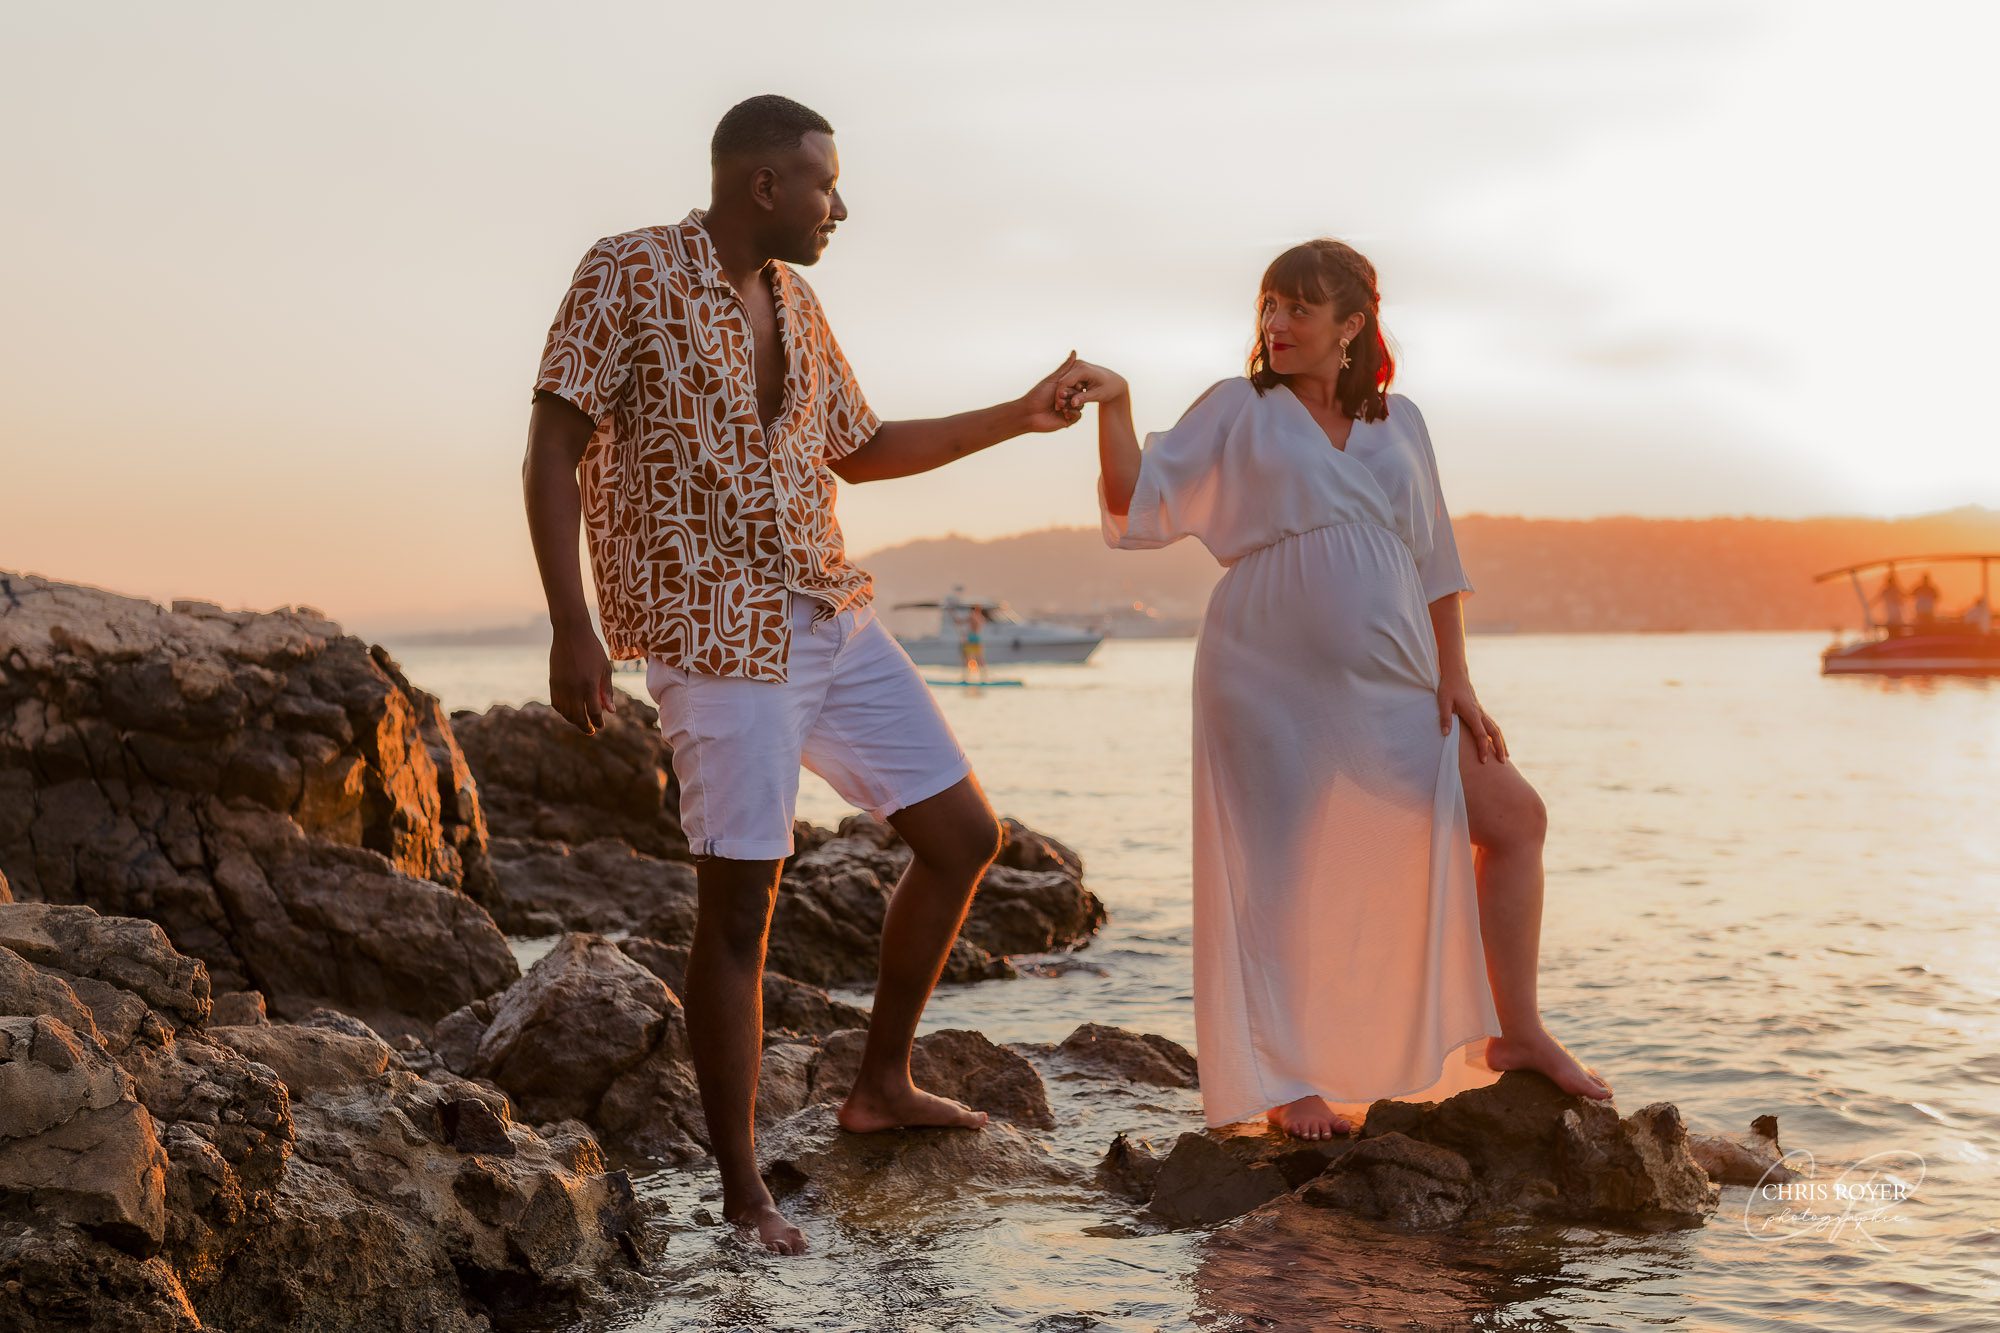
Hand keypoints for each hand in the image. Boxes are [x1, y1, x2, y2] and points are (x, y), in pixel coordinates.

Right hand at [550, 618, 612, 735]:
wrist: (571, 633)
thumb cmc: (593, 650)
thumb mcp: (605, 669)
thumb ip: (607, 691)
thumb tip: (611, 711)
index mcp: (589, 685)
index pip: (595, 712)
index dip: (598, 721)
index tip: (602, 726)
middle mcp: (574, 688)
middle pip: (579, 716)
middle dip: (586, 726)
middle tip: (591, 731)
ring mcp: (561, 686)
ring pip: (566, 712)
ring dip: (574, 720)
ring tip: (582, 722)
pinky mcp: (553, 682)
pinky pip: (556, 703)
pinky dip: (563, 711)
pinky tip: (570, 711)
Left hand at [1017, 351, 1086, 432]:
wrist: (1030, 413)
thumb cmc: (1039, 395)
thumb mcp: (1054, 379)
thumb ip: (1066, 367)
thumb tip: (1075, 352)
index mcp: (1065, 389)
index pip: (1079, 385)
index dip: (1077, 384)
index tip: (1072, 384)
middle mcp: (1067, 399)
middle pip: (1080, 395)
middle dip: (1071, 395)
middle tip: (1060, 396)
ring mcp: (1068, 409)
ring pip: (1080, 405)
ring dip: (1070, 404)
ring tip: (1058, 405)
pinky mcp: (1068, 420)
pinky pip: (1078, 416)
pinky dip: (1072, 413)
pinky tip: (1063, 412)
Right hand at [1054, 359, 1127, 413]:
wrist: (1114, 382)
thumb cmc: (1109, 389)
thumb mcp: (1098, 395)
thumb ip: (1084, 398)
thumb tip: (1073, 403)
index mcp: (1083, 369)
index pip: (1065, 382)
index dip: (1060, 395)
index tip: (1058, 408)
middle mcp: (1078, 364)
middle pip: (1062, 381)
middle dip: (1060, 395)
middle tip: (1059, 409)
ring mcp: (1077, 365)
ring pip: (1063, 381)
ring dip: (1063, 394)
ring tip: (1064, 407)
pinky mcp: (1076, 369)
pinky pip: (1067, 381)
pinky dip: (1067, 390)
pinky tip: (1068, 401)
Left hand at [1437, 672, 1506, 763]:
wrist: (1456, 674)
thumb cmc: (1448, 688)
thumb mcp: (1443, 702)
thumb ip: (1445, 718)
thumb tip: (1446, 734)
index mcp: (1472, 713)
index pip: (1480, 734)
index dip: (1483, 748)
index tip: (1484, 761)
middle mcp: (1480, 713)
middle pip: (1494, 733)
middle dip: (1499, 748)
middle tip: (1503, 763)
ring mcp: (1481, 712)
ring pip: (1496, 729)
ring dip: (1501, 742)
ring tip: (1506, 756)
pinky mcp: (1480, 711)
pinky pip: (1492, 725)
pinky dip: (1497, 736)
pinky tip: (1497, 743)